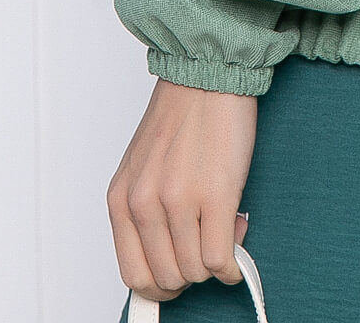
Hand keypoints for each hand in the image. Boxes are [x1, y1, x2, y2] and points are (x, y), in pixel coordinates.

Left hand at [107, 78, 257, 301]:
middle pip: (168, 279)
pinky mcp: (215, 196)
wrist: (207, 75)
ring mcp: (179, 202)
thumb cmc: (181, 117)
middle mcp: (143, 204)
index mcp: (121, 200)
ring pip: (197, 272)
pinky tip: (238, 235)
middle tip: (206, 244)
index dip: (161, 283)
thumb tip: (167, 259)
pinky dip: (233, 262)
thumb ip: (145, 212)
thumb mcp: (143, 169)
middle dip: (192, 271)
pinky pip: (221, 259)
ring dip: (215, 261)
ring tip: (225, 227)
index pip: (134, 275)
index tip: (179, 274)